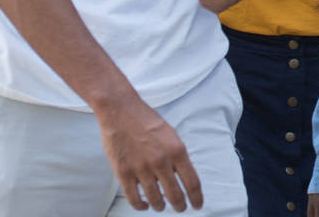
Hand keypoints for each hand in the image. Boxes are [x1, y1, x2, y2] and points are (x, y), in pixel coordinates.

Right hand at [96, 95, 202, 211]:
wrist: (120, 111)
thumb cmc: (147, 121)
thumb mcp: (171, 136)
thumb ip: (177, 157)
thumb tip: (183, 178)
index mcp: (177, 151)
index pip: (192, 183)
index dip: (196, 198)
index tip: (197, 206)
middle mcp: (161, 162)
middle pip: (175, 195)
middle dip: (180, 206)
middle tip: (180, 208)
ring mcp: (141, 168)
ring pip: (155, 200)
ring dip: (160, 206)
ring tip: (161, 206)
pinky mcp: (123, 172)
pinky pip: (134, 198)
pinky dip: (141, 206)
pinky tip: (144, 205)